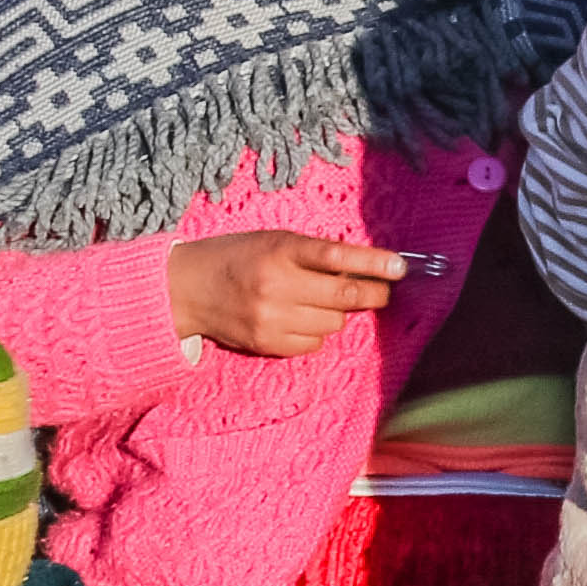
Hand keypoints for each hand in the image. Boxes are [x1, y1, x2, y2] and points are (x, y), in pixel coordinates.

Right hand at [168, 231, 403, 355]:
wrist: (185, 288)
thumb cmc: (237, 257)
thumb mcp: (273, 241)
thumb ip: (313, 254)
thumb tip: (366, 269)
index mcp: (280, 250)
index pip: (337, 257)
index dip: (374, 263)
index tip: (401, 267)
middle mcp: (277, 284)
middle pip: (345, 296)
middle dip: (374, 294)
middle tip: (382, 291)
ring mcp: (272, 317)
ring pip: (334, 323)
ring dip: (338, 312)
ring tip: (319, 301)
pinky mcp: (267, 343)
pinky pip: (314, 344)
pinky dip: (316, 333)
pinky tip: (299, 319)